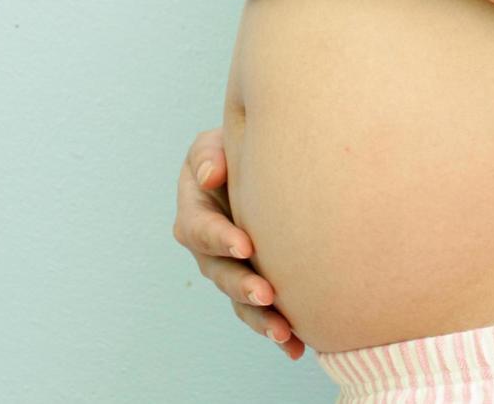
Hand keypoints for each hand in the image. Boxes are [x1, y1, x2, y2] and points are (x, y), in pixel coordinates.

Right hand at [173, 127, 305, 359]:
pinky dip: (278, 331)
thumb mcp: (215, 144)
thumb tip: (211, 175)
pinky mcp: (255, 283)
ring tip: (285, 333)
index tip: (245, 245)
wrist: (261, 165)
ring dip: (261, 319)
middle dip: (242, 286)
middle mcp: (209, 250)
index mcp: (195, 213)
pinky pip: (263, 312)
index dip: (220, 238)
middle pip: (220, 274)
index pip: (201, 229)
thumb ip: (208, 155)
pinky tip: (297, 348)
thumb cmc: (234, 150)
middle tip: (267, 295)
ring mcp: (231, 270)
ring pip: (240, 300)